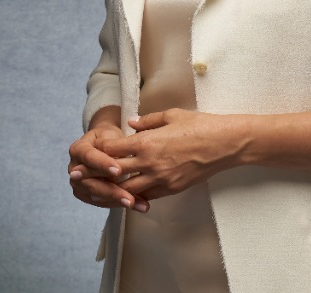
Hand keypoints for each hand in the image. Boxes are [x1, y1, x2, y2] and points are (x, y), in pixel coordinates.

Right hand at [68, 116, 149, 212]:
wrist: (105, 143)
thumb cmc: (110, 139)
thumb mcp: (113, 137)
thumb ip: (115, 149)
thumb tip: (124, 163)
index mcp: (78, 149)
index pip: (89, 157)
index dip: (102, 164)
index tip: (118, 170)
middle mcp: (74, 168)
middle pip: (90, 183)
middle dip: (111, 191)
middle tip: (129, 199)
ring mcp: (78, 183)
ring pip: (96, 197)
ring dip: (117, 202)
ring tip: (137, 205)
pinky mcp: (86, 194)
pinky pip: (101, 203)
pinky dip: (119, 204)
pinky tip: (137, 206)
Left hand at [101, 108, 242, 201]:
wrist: (224, 144)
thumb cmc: (200, 125)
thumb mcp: (172, 115)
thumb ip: (147, 120)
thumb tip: (130, 123)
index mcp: (147, 142)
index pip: (112, 149)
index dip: (101, 149)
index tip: (95, 149)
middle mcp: (149, 163)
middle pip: (114, 171)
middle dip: (99, 172)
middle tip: (86, 173)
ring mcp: (160, 178)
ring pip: (128, 189)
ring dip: (116, 187)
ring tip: (105, 186)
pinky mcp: (171, 189)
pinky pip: (147, 196)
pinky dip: (137, 195)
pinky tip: (131, 193)